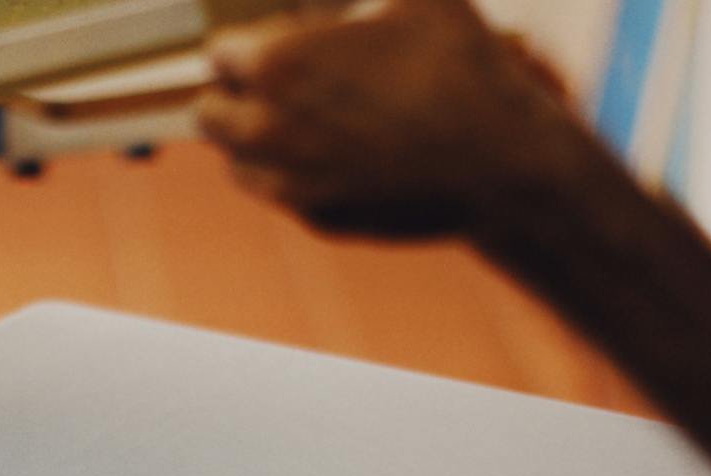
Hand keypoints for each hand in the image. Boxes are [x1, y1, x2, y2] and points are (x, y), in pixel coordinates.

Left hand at [197, 0, 585, 236]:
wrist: (499, 162)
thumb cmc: (459, 66)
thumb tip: (347, 1)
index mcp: (276, 66)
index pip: (218, 55)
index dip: (248, 46)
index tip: (278, 44)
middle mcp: (266, 131)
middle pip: (210, 113)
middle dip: (236, 96)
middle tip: (276, 86)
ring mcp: (288, 183)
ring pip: (236, 163)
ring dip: (255, 141)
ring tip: (301, 122)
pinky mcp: (315, 219)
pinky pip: (280, 194)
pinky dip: (293, 175)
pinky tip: (335, 155)